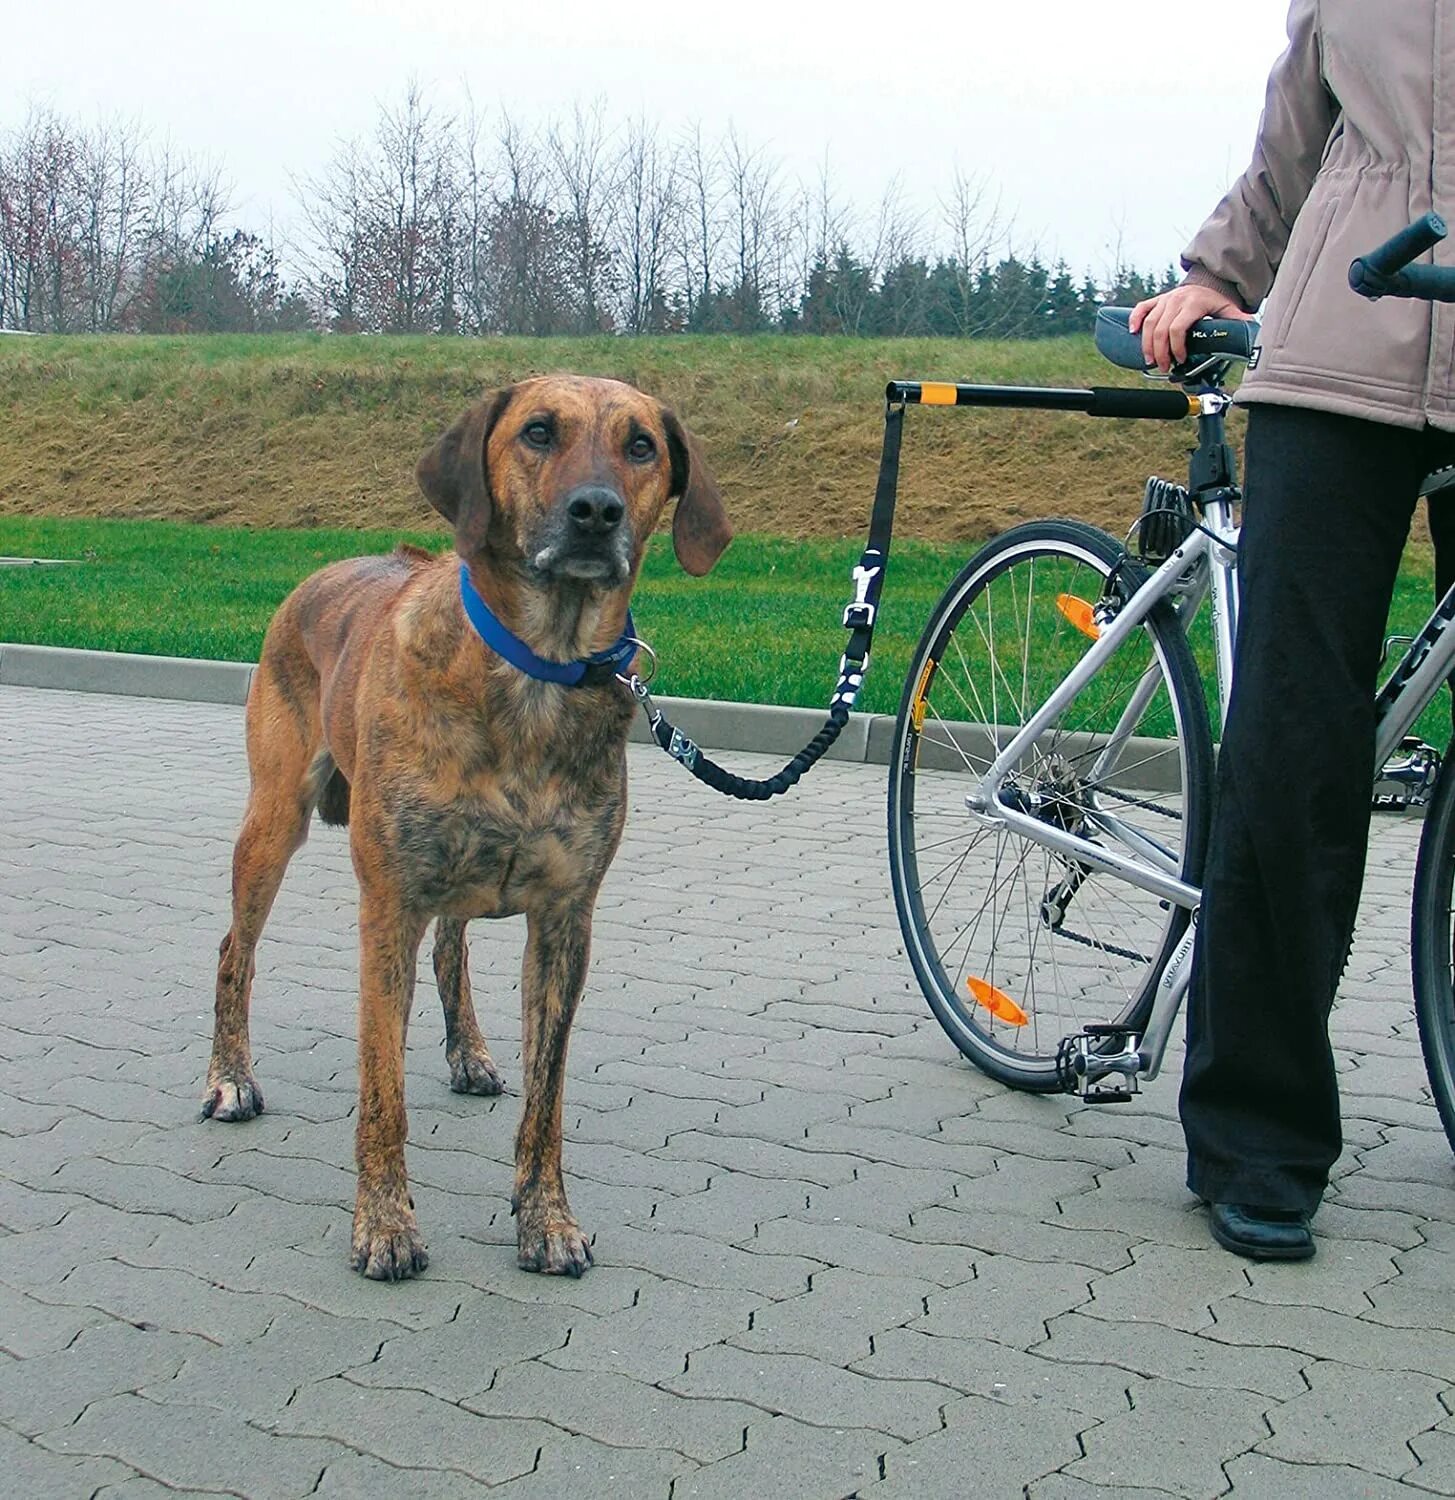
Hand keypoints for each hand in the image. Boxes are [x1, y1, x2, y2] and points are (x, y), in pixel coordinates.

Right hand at [1129, 284, 1255, 372]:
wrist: (1206, 281)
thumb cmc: (1215, 299)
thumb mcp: (1228, 308)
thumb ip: (1238, 321)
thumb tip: (1251, 332)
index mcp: (1193, 303)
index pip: (1178, 329)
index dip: (1176, 347)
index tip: (1180, 359)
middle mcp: (1176, 300)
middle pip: (1160, 330)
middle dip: (1160, 352)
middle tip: (1163, 366)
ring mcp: (1164, 299)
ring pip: (1148, 323)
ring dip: (1146, 344)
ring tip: (1149, 360)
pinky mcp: (1156, 300)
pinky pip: (1141, 309)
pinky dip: (1134, 320)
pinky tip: (1132, 333)